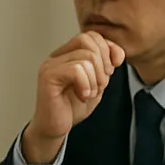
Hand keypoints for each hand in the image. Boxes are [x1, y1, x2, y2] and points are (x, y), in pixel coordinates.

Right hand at [21, 32, 124, 163]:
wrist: (55, 128)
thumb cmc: (71, 108)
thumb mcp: (97, 83)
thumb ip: (105, 66)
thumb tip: (116, 53)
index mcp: (68, 54)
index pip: (92, 35)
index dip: (108, 48)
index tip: (113, 68)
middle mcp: (58, 56)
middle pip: (88, 41)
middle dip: (103, 64)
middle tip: (99, 84)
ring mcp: (51, 65)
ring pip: (85, 57)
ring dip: (95, 79)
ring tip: (89, 93)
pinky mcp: (48, 76)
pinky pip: (76, 69)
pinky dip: (86, 84)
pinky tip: (82, 95)